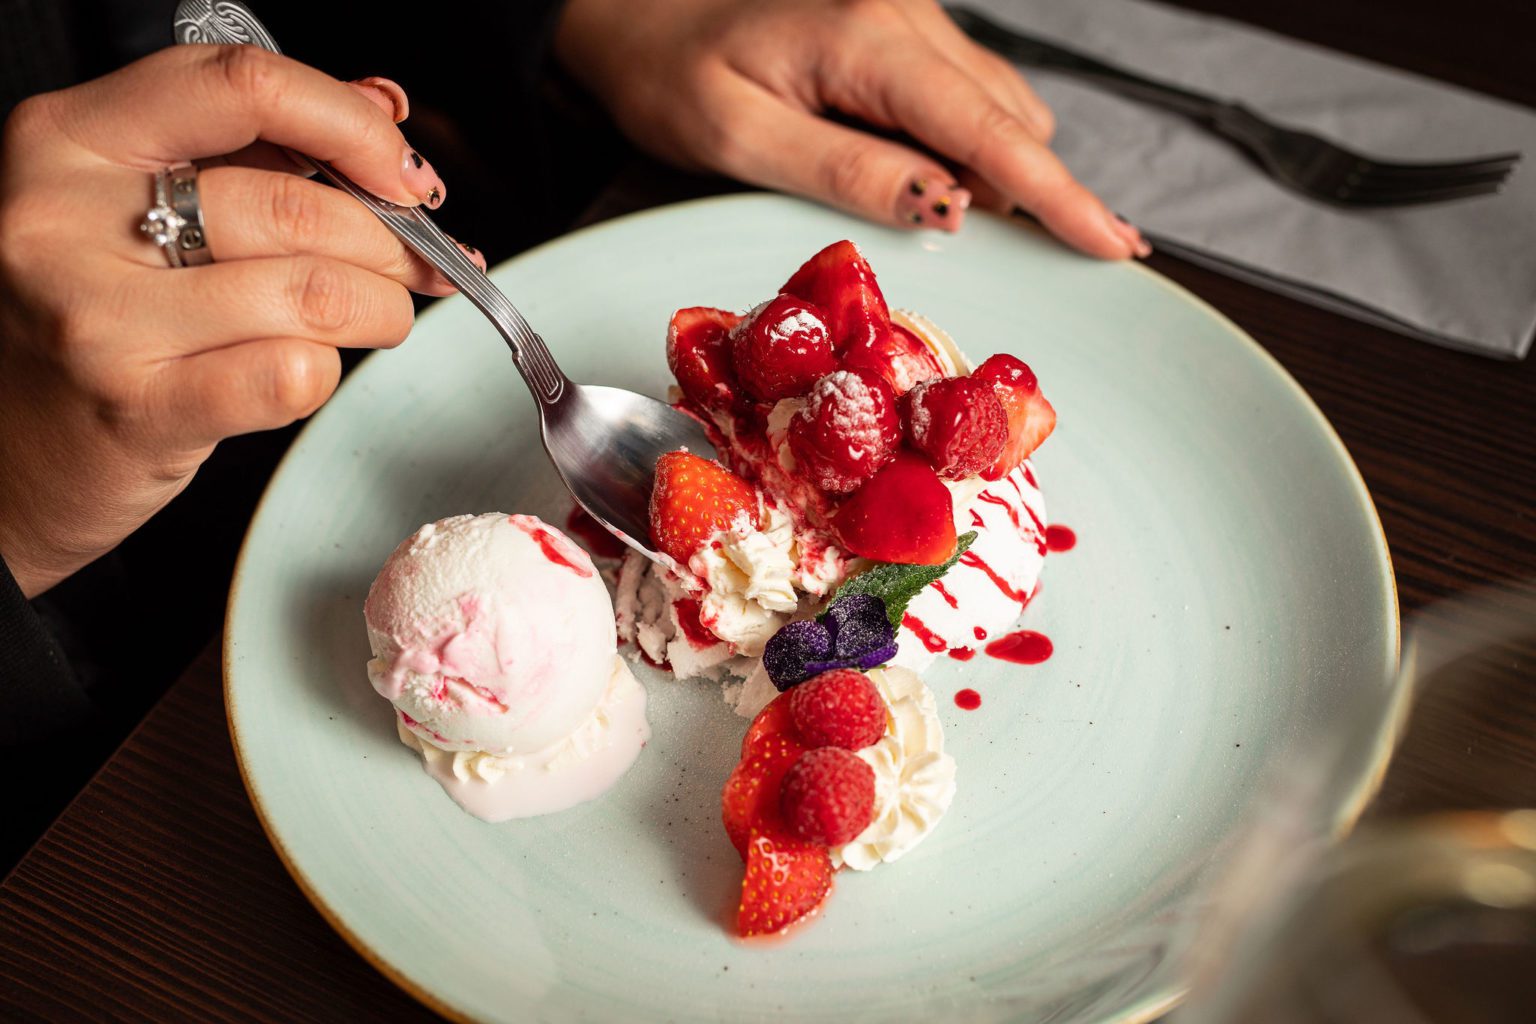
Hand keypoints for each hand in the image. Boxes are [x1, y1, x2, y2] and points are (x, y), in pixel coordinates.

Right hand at [0, 46, 482, 596]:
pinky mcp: (136, 408)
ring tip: (378, 316)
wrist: (15, 450)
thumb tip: (379, 108)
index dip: (350, 127)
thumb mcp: (150, 204)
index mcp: (71, 138)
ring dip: (380, 308)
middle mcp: (64, 218)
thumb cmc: (99, 315)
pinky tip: (309, 368)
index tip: (404, 174)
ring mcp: (95, 317)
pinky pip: (291, 374)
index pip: (242, 86)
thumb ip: (259, 146)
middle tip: (418, 265)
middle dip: (391, 242)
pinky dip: (328, 372)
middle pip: (295, 207)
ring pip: (311, 292)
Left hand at [555, 0, 1146, 257]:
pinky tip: (946, 180)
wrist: (631, 6)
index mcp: (866, 40)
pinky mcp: (894, 27)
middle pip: (1009, 114)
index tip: (1113, 243)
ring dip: (1006, 168)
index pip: (988, 129)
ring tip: (1000, 227)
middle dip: (1047, 189)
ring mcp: (904, 14)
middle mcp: (901, 15)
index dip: (1058, 194)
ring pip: (995, 100)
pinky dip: (974, 140)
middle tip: (1081, 254)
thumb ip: (845, 170)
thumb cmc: (666, 71)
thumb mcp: (737, 135)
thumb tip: (948, 207)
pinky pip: (963, 87)